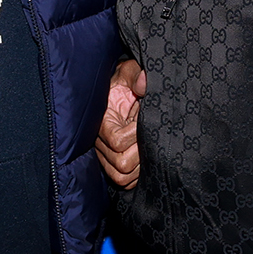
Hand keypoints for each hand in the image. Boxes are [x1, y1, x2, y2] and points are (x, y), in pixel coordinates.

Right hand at [94, 59, 145, 189]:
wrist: (122, 92)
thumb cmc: (126, 82)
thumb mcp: (129, 71)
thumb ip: (135, 74)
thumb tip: (143, 81)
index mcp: (103, 121)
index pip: (116, 141)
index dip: (135, 134)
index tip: (143, 120)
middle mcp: (102, 142)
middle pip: (121, 164)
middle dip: (141, 151)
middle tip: (151, 136)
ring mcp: (106, 155)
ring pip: (122, 176)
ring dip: (141, 166)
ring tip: (150, 147)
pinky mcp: (113, 164)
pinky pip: (124, 182)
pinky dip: (137, 176)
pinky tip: (147, 159)